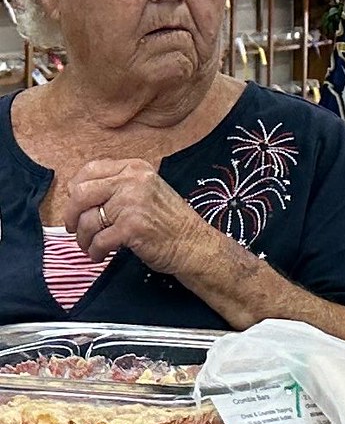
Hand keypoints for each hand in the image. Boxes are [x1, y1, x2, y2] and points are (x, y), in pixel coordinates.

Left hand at [64, 158, 211, 271]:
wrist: (194, 244)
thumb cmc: (168, 221)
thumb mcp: (146, 190)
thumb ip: (118, 185)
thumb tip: (77, 192)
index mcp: (135, 168)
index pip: (90, 170)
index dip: (76, 189)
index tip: (77, 205)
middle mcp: (134, 181)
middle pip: (81, 193)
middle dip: (71, 215)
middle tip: (74, 228)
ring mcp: (133, 203)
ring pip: (87, 220)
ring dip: (83, 238)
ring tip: (91, 246)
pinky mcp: (132, 227)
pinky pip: (98, 241)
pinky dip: (95, 252)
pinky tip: (101, 255)